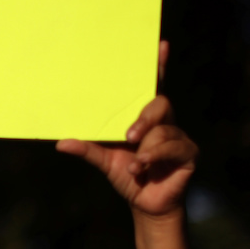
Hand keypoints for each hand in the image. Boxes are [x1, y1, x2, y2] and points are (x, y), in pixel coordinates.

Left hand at [55, 42, 196, 218]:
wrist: (145, 203)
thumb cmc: (127, 174)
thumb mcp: (104, 159)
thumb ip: (87, 149)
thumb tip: (61, 143)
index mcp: (143, 117)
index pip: (152, 87)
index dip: (157, 66)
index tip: (160, 45)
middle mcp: (163, 121)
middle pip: (159, 104)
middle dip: (144, 118)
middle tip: (129, 135)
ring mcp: (177, 135)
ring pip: (165, 128)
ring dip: (147, 146)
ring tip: (135, 162)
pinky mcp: (188, 152)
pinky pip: (174, 146)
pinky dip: (155, 156)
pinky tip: (143, 167)